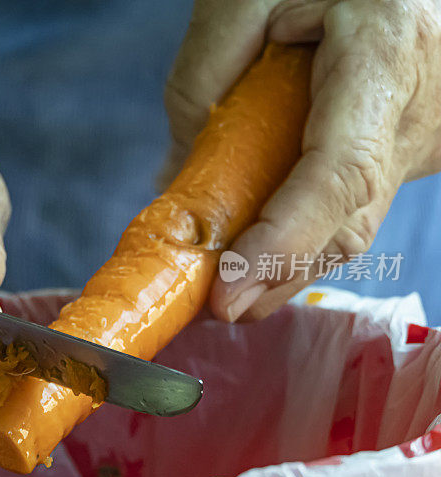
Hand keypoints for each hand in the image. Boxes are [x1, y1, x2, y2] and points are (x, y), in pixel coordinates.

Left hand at [162, 0, 440, 321]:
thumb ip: (201, 79)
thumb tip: (179, 175)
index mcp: (388, 51)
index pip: (340, 173)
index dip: (286, 239)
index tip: (231, 286)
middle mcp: (420, 106)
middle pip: (348, 220)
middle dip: (278, 273)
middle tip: (217, 306)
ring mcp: (425, 135)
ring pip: (355, 224)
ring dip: (289, 264)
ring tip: (230, 291)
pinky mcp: (412, 147)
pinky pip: (356, 205)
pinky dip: (305, 234)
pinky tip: (263, 250)